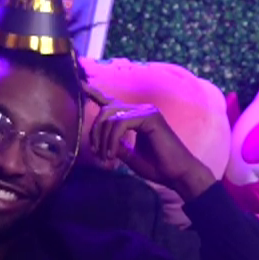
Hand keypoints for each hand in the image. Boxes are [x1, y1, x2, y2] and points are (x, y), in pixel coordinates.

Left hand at [84, 85, 215, 201]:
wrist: (177, 175)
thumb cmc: (157, 167)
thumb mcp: (129, 155)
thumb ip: (115, 144)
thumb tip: (100, 139)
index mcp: (137, 117)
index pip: (112, 103)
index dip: (96, 93)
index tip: (81, 84)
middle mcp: (142, 110)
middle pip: (106, 110)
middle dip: (96, 132)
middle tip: (98, 154)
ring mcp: (147, 111)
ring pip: (112, 117)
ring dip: (103, 140)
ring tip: (106, 158)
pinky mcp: (150, 117)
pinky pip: (121, 123)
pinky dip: (112, 140)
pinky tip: (113, 154)